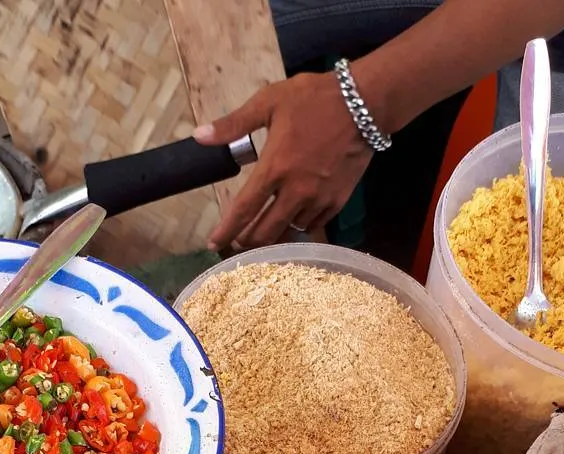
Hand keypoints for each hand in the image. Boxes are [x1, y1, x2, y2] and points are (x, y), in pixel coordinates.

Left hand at [195, 71, 372, 250]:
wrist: (364, 103)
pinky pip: (313, 224)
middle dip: (248, 240)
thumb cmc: (314, 98)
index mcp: (274, 168)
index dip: (226, 231)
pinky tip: (293, 217)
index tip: (213, 244)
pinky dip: (299, 225)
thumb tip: (199, 136)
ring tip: (266, 229)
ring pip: (289, 232)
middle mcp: (295, 191)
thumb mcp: (269, 101)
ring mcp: (318, 199)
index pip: (243, 210)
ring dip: (274, 234)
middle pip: (265, 232)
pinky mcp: (337, 201)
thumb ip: (233, 124)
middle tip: (240, 239)